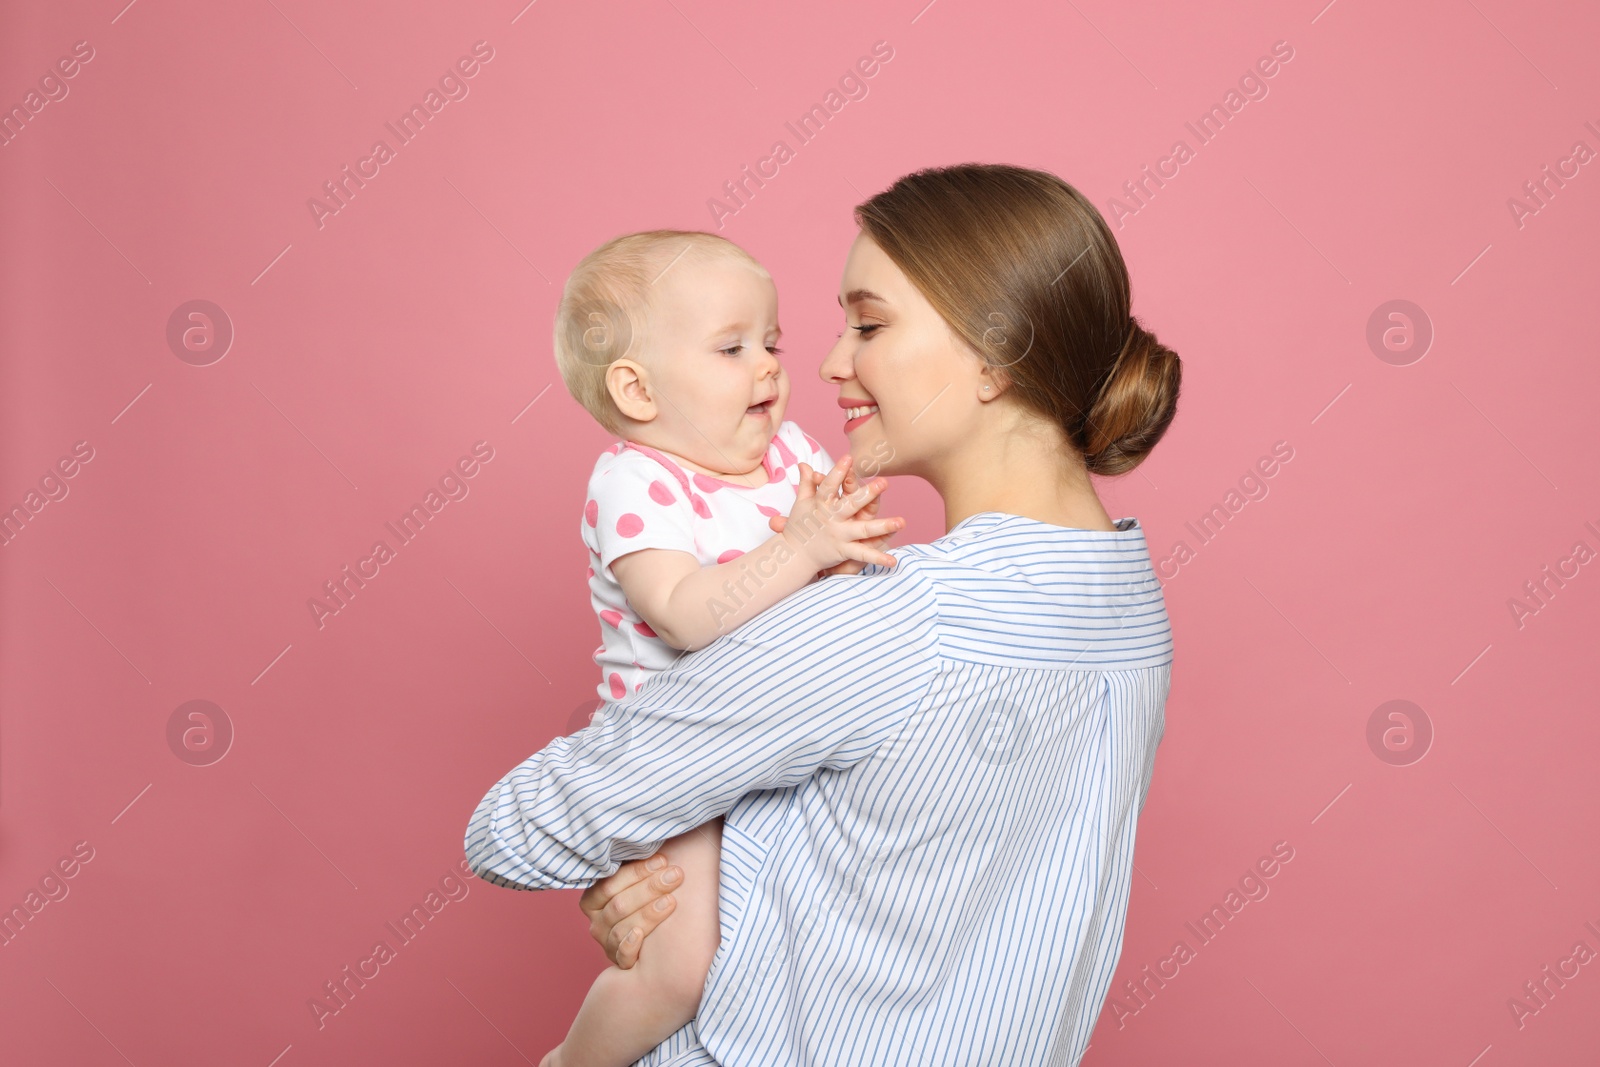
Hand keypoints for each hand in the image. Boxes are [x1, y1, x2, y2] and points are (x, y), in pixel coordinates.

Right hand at [577, 852, 682, 968]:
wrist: (654, 942)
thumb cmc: (646, 897)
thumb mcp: (637, 880)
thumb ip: (640, 864)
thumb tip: (656, 835)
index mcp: (593, 899)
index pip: (610, 884)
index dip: (637, 872)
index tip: (662, 861)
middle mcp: (597, 923)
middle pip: (619, 905)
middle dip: (649, 888)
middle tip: (675, 875)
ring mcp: (607, 943)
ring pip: (622, 928)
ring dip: (648, 913)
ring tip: (671, 901)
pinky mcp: (620, 962)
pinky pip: (622, 956)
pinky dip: (630, 945)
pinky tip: (642, 934)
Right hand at [774, 456, 902, 573]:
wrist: (794, 556)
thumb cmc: (799, 526)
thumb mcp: (802, 503)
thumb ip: (807, 483)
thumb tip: (804, 464)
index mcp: (821, 504)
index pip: (830, 485)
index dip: (838, 471)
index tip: (848, 458)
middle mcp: (832, 519)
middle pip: (851, 504)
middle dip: (868, 493)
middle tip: (884, 482)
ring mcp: (839, 535)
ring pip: (864, 529)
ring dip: (883, 526)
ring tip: (902, 522)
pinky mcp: (843, 551)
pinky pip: (863, 554)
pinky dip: (878, 558)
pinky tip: (893, 561)